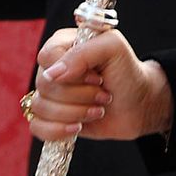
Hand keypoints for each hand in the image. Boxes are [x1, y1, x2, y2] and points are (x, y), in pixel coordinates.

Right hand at [28, 28, 173, 142]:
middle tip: (103, 95)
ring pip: (40, 107)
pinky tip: (78, 128)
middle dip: (80, 96)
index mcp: (62, 44)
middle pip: (44, 85)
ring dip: (75, 113)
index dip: (72, 73)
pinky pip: (36, 126)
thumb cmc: (127, 72)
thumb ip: (83, 53)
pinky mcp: (52, 118)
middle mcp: (52, 68)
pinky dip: (56, 130)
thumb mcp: (113, 48)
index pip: (46, 57)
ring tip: (97, 110)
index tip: (98, 77)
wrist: (139, 104)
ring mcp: (50, 94)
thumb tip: (52, 75)